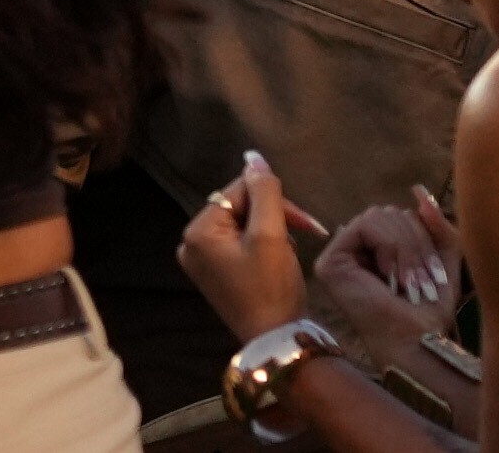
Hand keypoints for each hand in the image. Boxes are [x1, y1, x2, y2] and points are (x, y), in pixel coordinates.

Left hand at [179, 152, 321, 340]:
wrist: (277, 342)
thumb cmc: (273, 289)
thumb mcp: (272, 235)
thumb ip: (264, 192)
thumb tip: (254, 156)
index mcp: (197, 231)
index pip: (238, 192)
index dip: (274, 200)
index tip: (305, 222)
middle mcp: (191, 244)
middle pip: (240, 209)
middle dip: (275, 218)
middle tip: (307, 233)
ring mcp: (203, 262)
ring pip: (245, 226)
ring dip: (274, 232)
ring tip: (292, 253)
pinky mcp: (218, 275)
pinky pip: (242, 246)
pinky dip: (265, 248)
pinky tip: (282, 262)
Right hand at [314, 189, 469, 351]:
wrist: (418, 339)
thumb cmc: (430, 310)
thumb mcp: (444, 260)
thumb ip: (436, 225)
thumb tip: (418, 190)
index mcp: (378, 248)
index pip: (398, 215)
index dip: (422, 234)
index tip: (436, 273)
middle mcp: (355, 249)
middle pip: (388, 211)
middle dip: (415, 241)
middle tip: (422, 280)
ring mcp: (339, 255)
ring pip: (378, 215)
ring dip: (405, 247)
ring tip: (409, 281)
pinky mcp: (330, 262)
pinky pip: (364, 225)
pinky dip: (389, 247)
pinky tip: (392, 276)